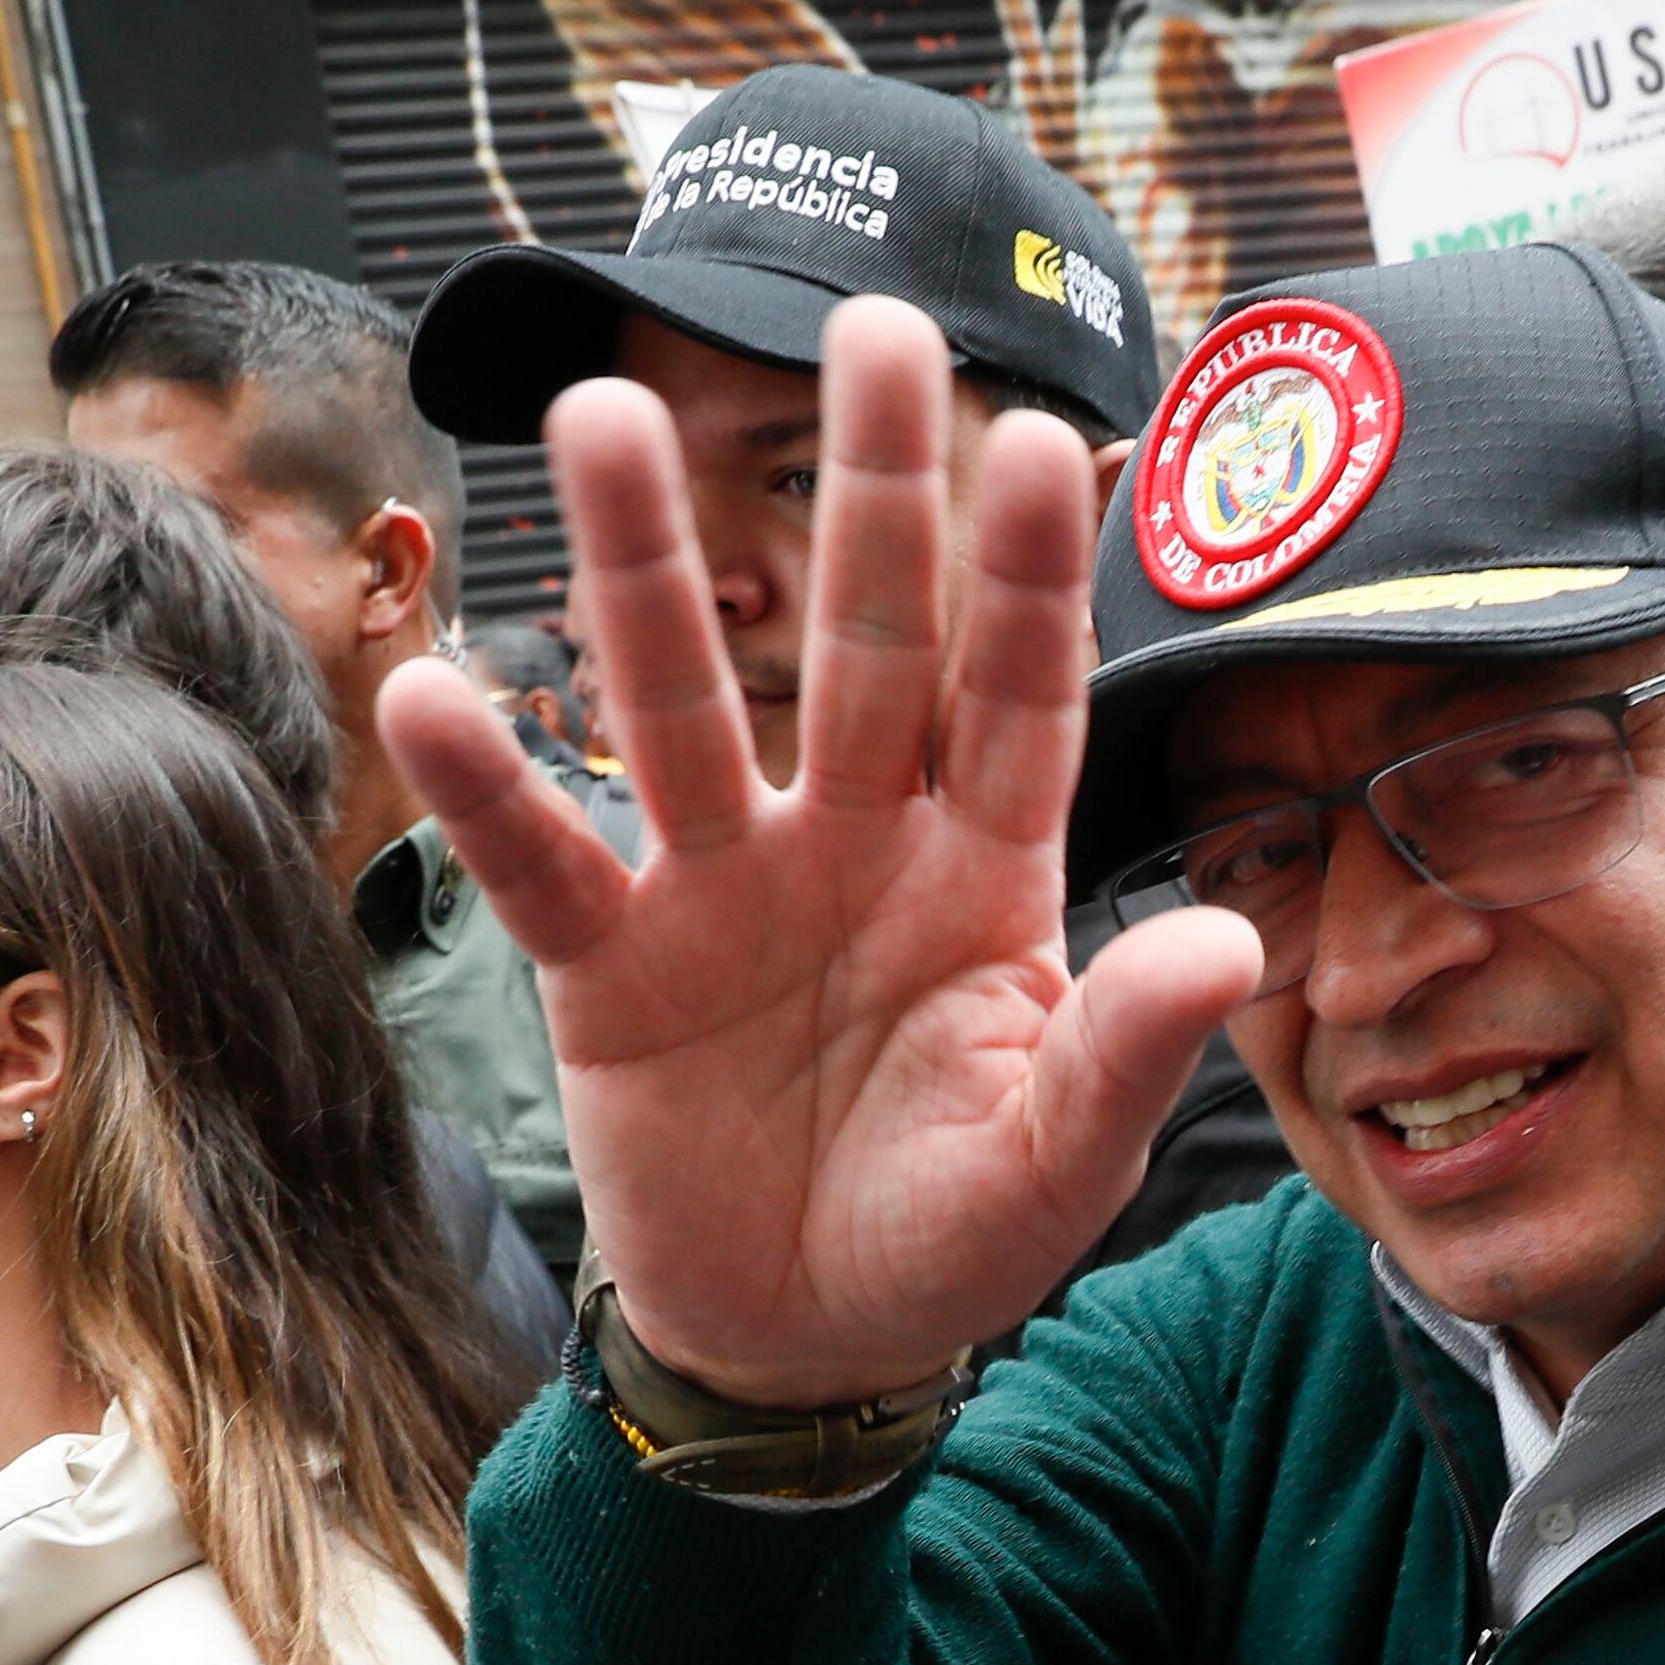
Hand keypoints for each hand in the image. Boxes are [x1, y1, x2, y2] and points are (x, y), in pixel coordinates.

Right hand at [373, 297, 1259, 1405]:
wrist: (800, 1343)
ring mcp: (722, 890)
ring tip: (605, 415)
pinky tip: (433, 691)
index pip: (1020, 703)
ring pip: (682, 703)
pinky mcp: (610, 967)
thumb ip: (1123, 1052)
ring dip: (641, 571)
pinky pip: (544, 861)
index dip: (1030, 580)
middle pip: (867, 643)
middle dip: (871, 492)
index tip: (1044, 439)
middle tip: (870, 321)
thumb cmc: (945, 1241)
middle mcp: (855, 846)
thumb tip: (1231, 941)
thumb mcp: (1057, 1168)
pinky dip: (487, 787)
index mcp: (984, 878)